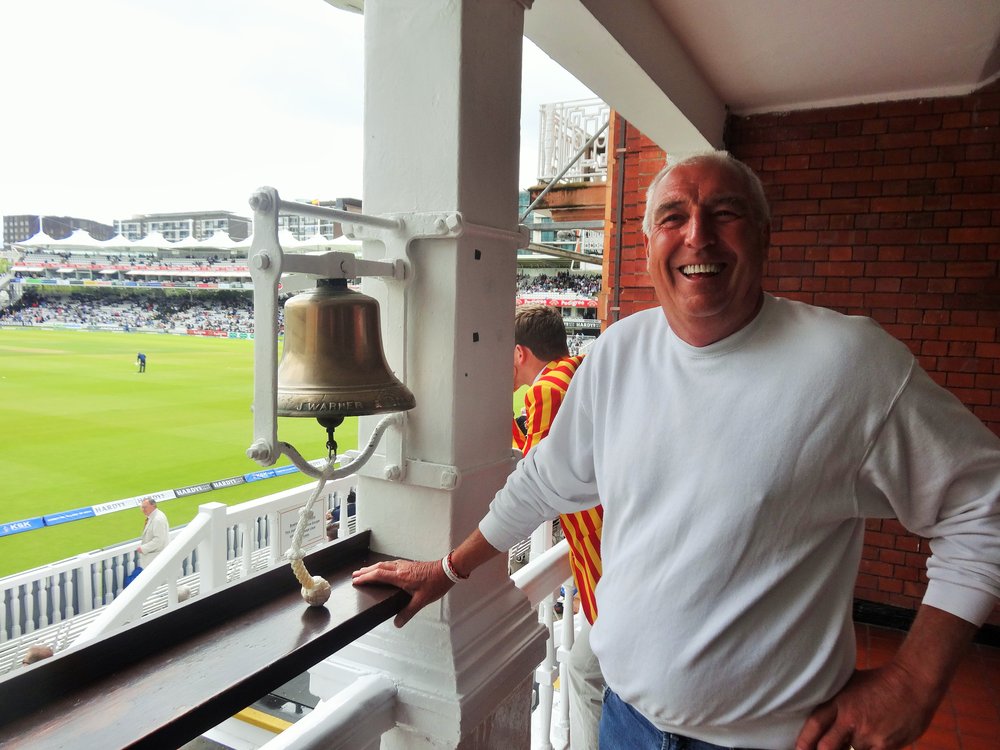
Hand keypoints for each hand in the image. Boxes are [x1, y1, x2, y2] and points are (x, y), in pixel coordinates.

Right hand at [352, 559, 453, 626]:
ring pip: (385, 564)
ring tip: (366, 570)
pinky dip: (383, 566)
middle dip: (366, 571)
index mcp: (400, 577)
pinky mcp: (410, 564)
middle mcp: (400, 569)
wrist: (447, 570)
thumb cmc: (435, 584)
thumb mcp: (421, 601)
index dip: (366, 578)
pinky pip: (392, 563)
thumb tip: (397, 623)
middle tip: (355, 574)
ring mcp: (405, 565)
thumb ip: (408, 612)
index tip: (356, 580)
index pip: (378, 575)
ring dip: (373, 567)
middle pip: (379, 567)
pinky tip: (385, 568)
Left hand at [795, 663, 936, 749]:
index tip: (798, 749)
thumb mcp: (851, 683)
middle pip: (827, 746)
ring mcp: (869, 734)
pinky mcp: (886, 745)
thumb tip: (825, 711)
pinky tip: (870, 744)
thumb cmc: (880, 681)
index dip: (804, 740)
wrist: (913, 682)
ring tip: (853, 741)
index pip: (814, 725)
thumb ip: (838, 700)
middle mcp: (851, 719)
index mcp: (839, 702)